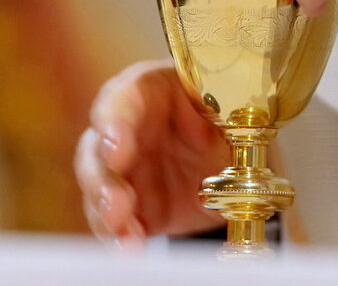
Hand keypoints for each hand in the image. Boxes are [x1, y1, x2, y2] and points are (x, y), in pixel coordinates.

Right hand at [75, 60, 227, 246]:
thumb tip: (235, 154)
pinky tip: (129, 246)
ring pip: (98, 184)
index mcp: (154, 91)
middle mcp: (129, 126)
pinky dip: (118, 235)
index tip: (117, 145)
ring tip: (122, 230)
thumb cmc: (231, 126)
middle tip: (116, 201)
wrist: (237, 166)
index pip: (124, 95)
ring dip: (105, 209)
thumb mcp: (239, 120)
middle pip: (99, 143)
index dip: (114, 118)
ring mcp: (126, 167)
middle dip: (103, 175)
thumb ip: (234, 129)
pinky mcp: (130, 205)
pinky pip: (112, 220)